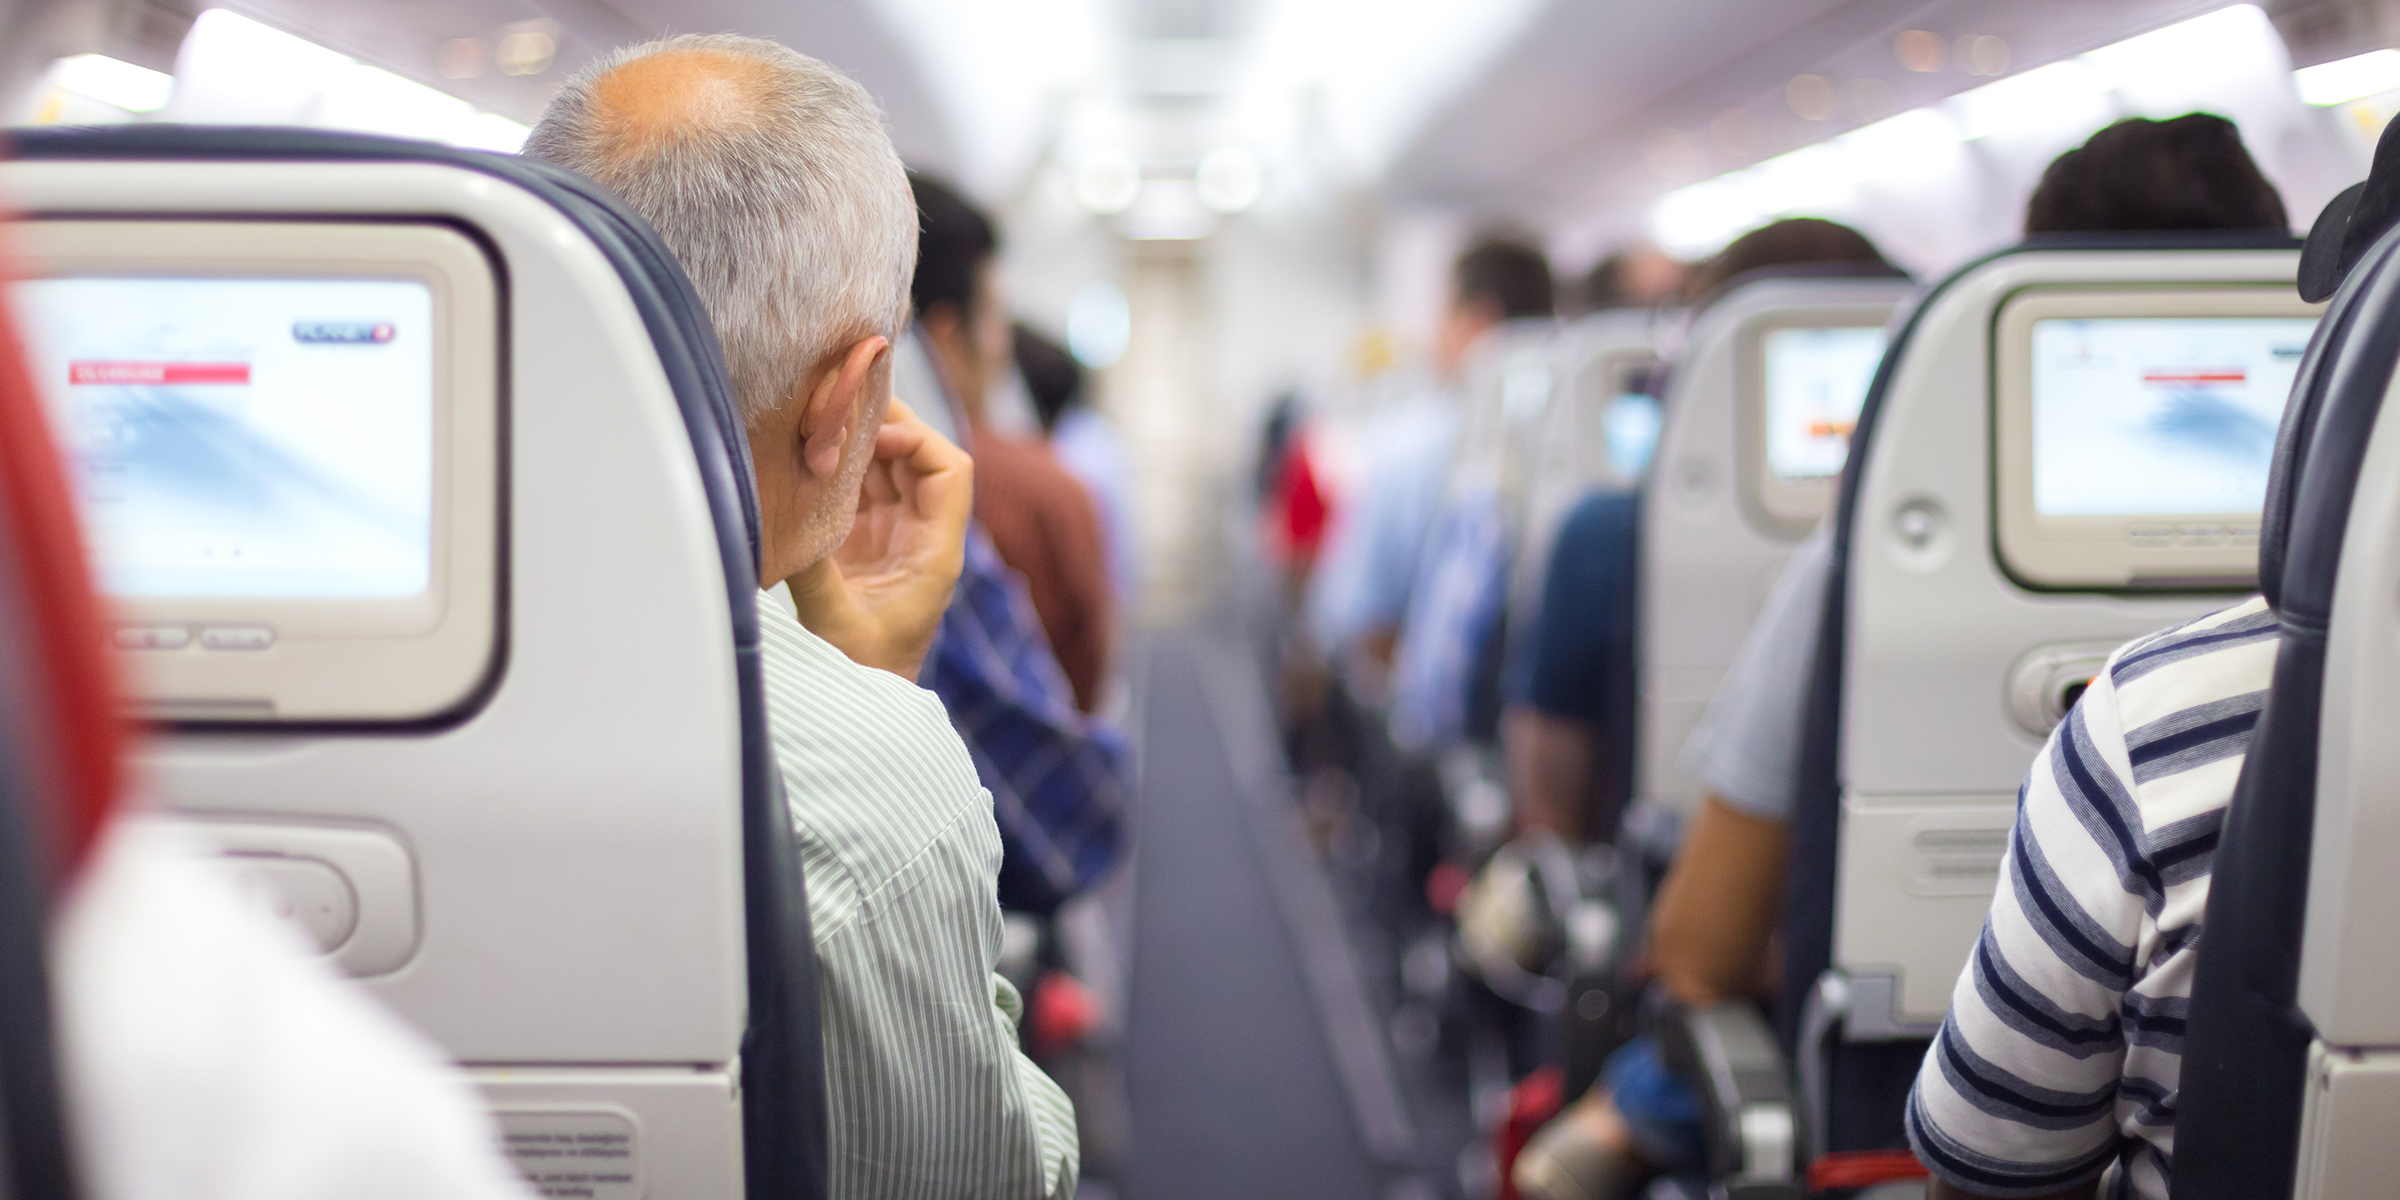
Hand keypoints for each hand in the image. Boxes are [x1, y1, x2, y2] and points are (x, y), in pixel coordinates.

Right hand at [784, 400, 971, 679]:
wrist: (857, 709)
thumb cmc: (861, 677)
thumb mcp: (836, 625)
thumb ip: (813, 573)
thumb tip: (781, 518)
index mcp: (935, 553)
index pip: (951, 471)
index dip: (918, 440)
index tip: (872, 437)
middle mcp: (920, 536)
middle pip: (917, 457)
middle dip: (883, 426)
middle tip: (836, 405)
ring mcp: (892, 536)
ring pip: (886, 467)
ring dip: (856, 443)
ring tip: (817, 421)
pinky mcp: (862, 542)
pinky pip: (857, 488)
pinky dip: (837, 467)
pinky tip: (806, 453)